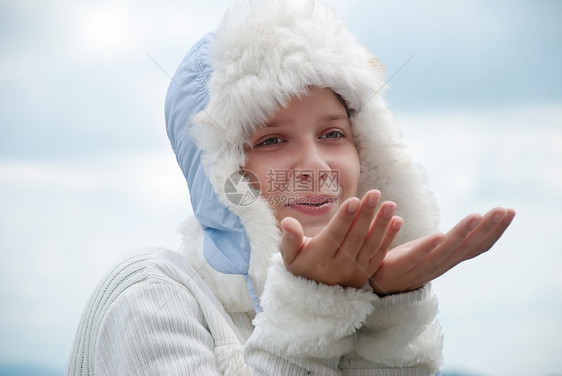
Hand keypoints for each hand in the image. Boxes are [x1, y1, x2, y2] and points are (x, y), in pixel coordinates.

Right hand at [279, 190, 402, 287]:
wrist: (314, 295)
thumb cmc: (300, 265)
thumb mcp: (289, 255)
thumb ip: (289, 238)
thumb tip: (287, 222)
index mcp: (320, 258)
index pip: (334, 235)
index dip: (344, 218)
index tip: (353, 200)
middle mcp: (340, 265)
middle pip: (355, 237)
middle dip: (366, 214)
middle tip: (375, 193)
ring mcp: (356, 270)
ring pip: (371, 244)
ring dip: (381, 224)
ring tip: (389, 204)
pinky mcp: (367, 272)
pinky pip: (380, 253)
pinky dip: (390, 237)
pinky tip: (397, 220)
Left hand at [369, 207, 515, 294]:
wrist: (377, 283)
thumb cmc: (406, 261)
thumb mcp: (433, 248)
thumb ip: (451, 240)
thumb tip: (473, 223)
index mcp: (448, 258)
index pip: (477, 245)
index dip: (495, 230)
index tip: (509, 212)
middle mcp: (441, 264)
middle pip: (469, 247)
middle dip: (488, 228)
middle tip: (505, 210)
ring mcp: (423, 268)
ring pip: (447, 250)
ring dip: (463, 233)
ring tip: (477, 216)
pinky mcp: (402, 267)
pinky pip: (417, 257)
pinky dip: (429, 247)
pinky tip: (438, 235)